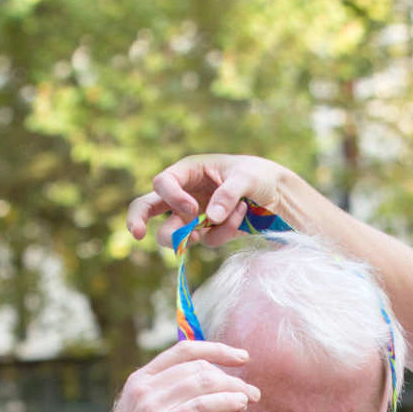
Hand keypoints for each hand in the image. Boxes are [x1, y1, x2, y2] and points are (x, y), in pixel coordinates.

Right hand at [79, 339, 258, 411]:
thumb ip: (174, 405)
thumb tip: (214, 401)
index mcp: (139, 381)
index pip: (183, 351)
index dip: (216, 349)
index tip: (240, 357)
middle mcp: (142, 387)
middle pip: (198, 368)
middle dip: (230, 377)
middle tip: (251, 392)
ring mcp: (149, 406)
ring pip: (202, 384)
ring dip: (233, 390)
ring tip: (248, 401)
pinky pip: (201, 406)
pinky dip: (224, 402)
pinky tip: (238, 405)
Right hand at [126, 153, 295, 245]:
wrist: (275, 194)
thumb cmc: (257, 175)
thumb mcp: (247, 178)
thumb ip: (229, 194)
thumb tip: (210, 218)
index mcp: (188, 171)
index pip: (163, 183)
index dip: (172, 198)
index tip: (193, 210)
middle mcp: (183, 194)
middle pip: (147, 207)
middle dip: (138, 220)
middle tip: (137, 233)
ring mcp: (192, 216)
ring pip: (170, 233)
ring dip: (187, 237)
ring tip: (204, 231)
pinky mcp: (205, 232)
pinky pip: (205, 240)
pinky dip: (224, 232)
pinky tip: (241, 215)